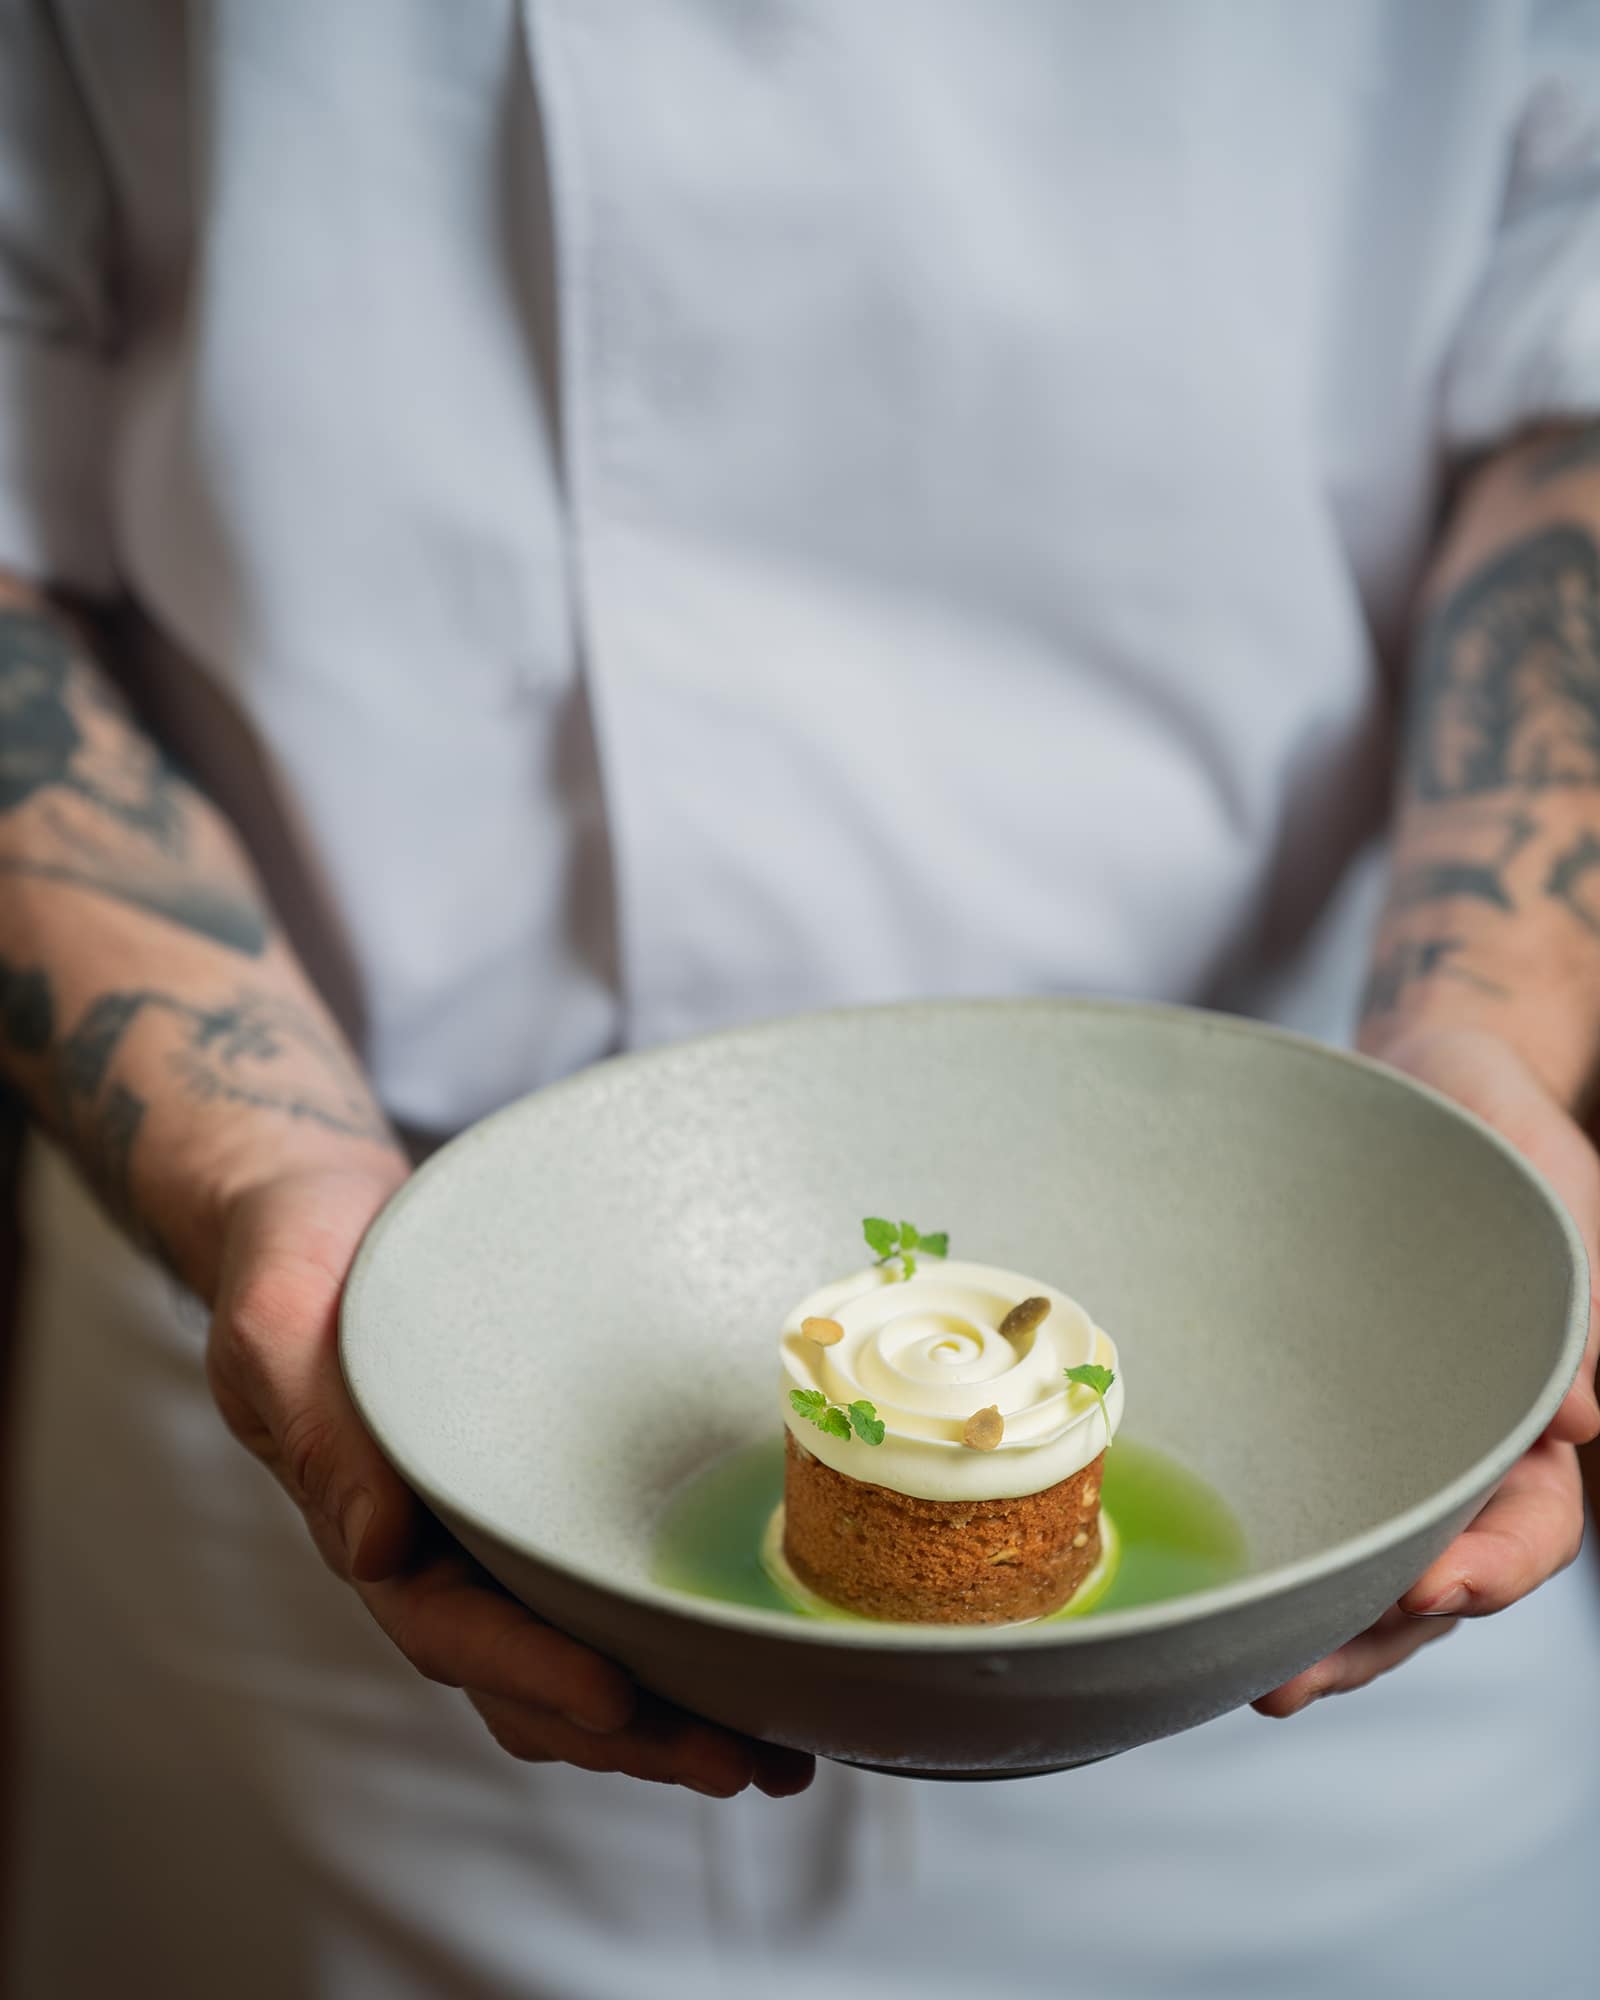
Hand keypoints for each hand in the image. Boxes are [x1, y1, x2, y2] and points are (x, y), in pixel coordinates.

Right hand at [207, 1162, 813, 1797]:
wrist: (333, 1210)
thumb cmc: (298, 1262)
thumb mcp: (276, 1330)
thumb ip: (316, 1433)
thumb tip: (375, 1549)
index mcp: (374, 1529)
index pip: (454, 1633)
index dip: (535, 1676)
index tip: (617, 1700)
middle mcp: (446, 1552)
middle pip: (537, 1680)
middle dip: (637, 1735)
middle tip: (742, 1761)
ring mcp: (506, 1531)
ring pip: (590, 1652)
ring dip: (676, 1715)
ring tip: (777, 1752)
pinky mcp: (558, 1492)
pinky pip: (620, 1581)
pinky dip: (685, 1635)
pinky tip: (760, 1661)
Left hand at [1254, 1025, 1598, 1717]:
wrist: (1424, 1079)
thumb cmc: (1502, 1142)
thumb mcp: (1557, 1204)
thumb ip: (1572, 1314)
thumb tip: (1583, 1426)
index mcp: (1530, 1417)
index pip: (1527, 1525)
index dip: (1488, 1570)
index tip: (1433, 1590)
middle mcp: (1452, 1444)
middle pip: (1426, 1574)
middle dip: (1367, 1639)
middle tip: (1287, 1683)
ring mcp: (1374, 1432)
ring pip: (1353, 1555)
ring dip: (1306, 1622)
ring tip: (1242, 1673)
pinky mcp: (1305, 1401)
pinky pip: (1290, 1483)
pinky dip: (1263, 1540)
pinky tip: (1207, 1583)